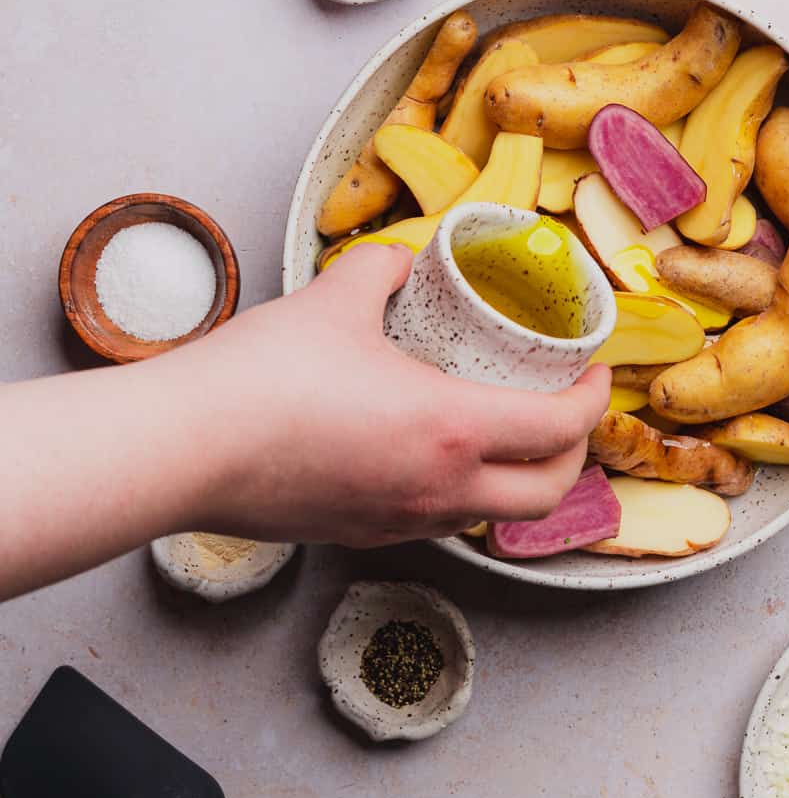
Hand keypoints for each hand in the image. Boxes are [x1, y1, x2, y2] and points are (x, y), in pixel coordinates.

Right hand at [183, 243, 610, 545]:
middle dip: (573, 453)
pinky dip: (459, 494)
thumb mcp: (335, 297)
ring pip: (491, 517)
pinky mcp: (361, 535)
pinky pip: (436, 522)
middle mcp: (439, 490)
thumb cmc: (260, 378)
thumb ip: (382, 270)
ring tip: (504, 433)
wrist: (185, 447)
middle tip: (563, 410)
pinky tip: (432, 457)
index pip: (561, 429)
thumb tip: (399, 262)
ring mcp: (401, 522)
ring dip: (516, 480)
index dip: (592, 398)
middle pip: (547, 494)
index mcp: (451, 431)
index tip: (594, 371)